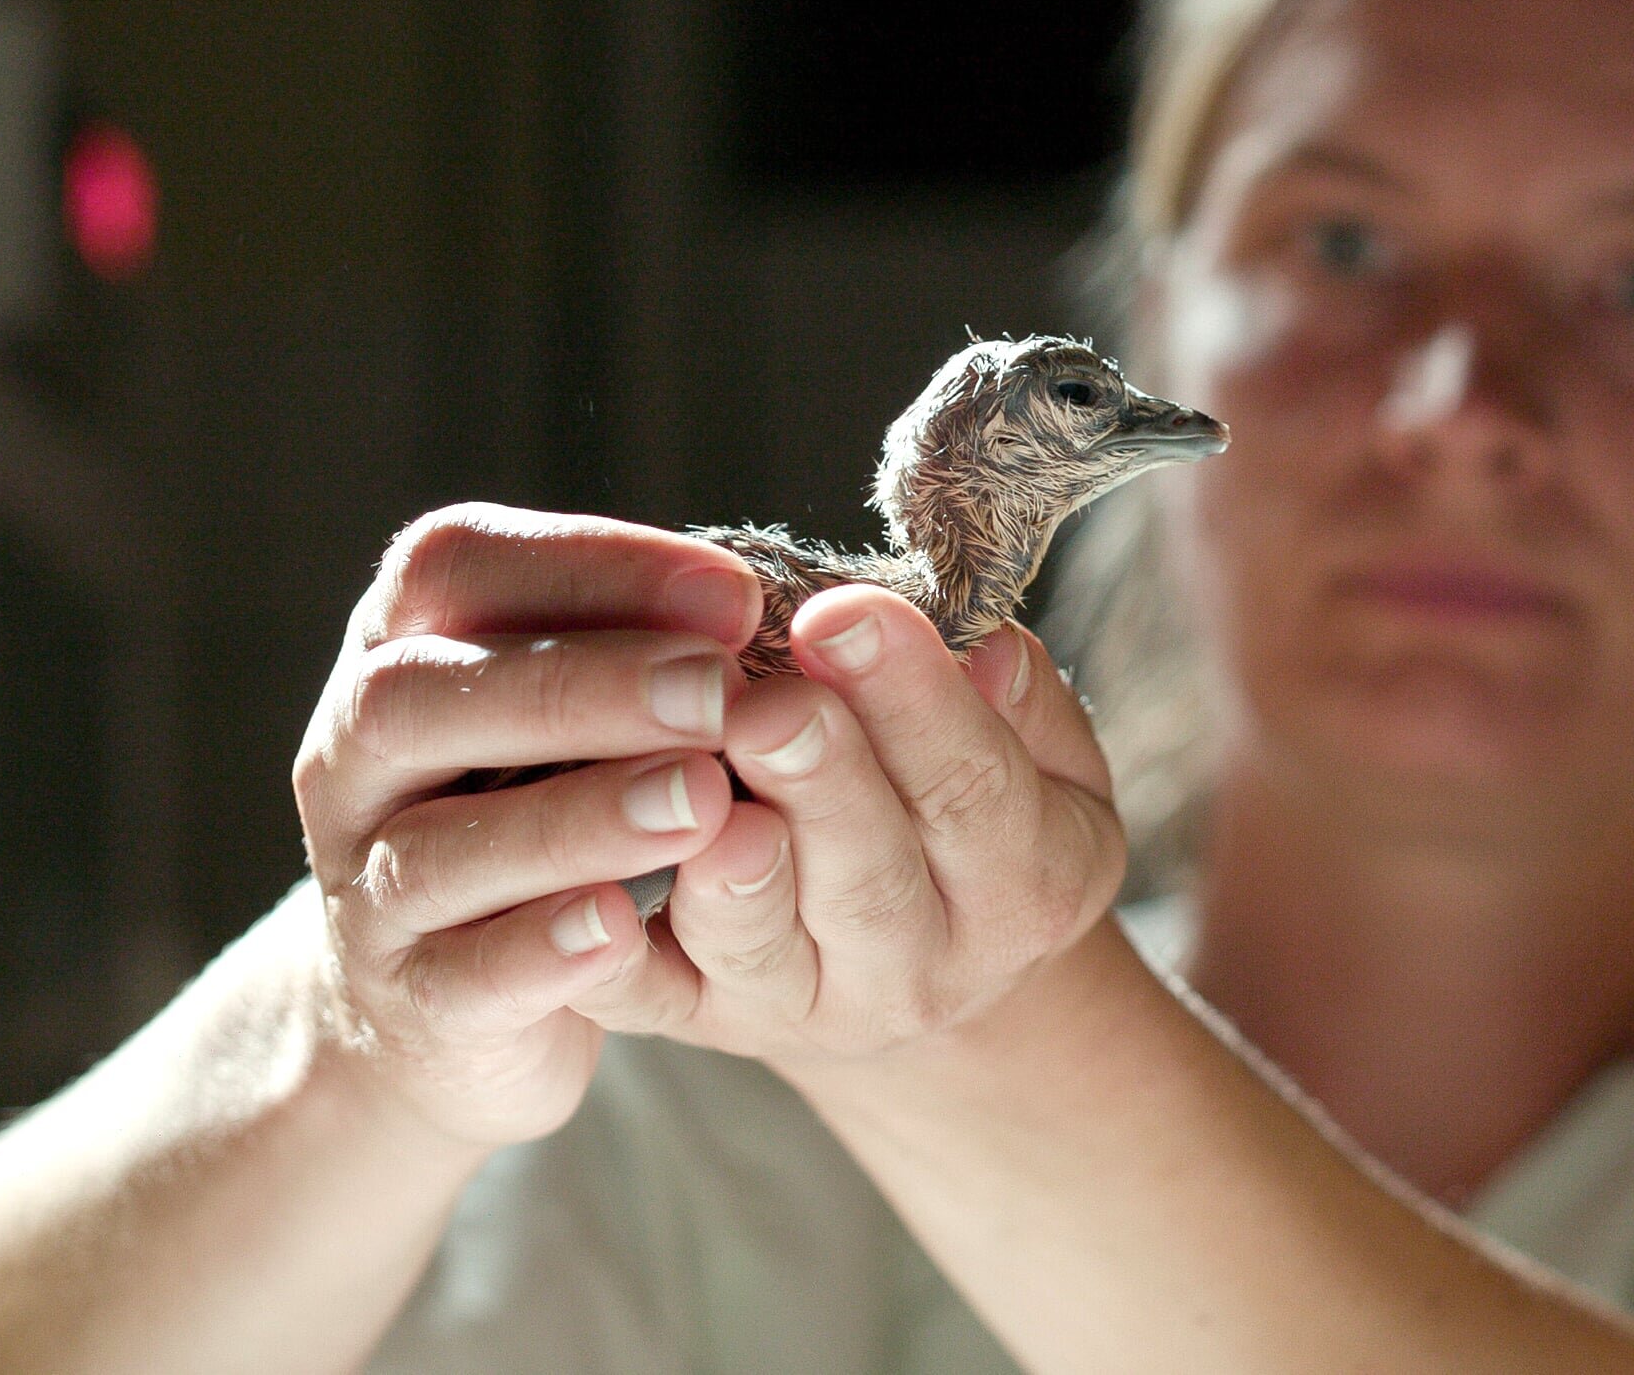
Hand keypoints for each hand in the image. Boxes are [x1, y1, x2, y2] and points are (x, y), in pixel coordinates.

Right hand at [291, 503, 757, 1147]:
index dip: (590, 566)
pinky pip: (459, 977)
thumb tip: (742, 603)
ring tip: (703, 803)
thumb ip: (634, 655)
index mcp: (396, 654)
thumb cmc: (532, 815)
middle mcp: (353, 763)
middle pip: (417, 700)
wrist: (437, 1009)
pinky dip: (540, 949)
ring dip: (575, 821)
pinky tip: (623, 926)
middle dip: (577, 686)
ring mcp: (364, 892)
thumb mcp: (569, 720)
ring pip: (433, 851)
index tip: (732, 592)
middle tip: (720, 691)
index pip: (455, 567)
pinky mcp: (405, 1004)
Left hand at [593, 582, 1128, 1067]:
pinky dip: (609, 958)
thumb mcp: (1045, 766)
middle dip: (818, 782)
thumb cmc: (974, 826)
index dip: (913, 701)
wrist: (925, 987)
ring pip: (761, 942)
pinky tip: (587, 896)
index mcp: (1021, 885)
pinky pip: (647, 998)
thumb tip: (981, 646)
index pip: (973, 787)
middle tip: (770, 704)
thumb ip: (1023, 704)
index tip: (845, 612)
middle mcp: (919, 963)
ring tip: (696, 794)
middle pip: (869, 874)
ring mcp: (803, 1001)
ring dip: (727, 872)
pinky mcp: (699, 1021)